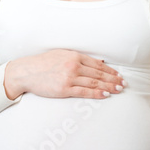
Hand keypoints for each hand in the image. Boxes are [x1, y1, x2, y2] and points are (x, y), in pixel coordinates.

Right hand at [3, 49, 126, 99]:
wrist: (26, 72)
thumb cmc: (43, 64)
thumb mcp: (62, 54)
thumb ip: (79, 58)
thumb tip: (99, 62)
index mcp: (74, 55)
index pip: (97, 64)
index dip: (110, 71)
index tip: (119, 75)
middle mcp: (73, 65)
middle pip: (98, 73)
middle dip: (113, 79)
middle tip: (123, 84)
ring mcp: (69, 77)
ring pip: (94, 82)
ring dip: (108, 86)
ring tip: (118, 90)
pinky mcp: (64, 89)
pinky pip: (84, 91)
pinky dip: (96, 93)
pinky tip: (105, 94)